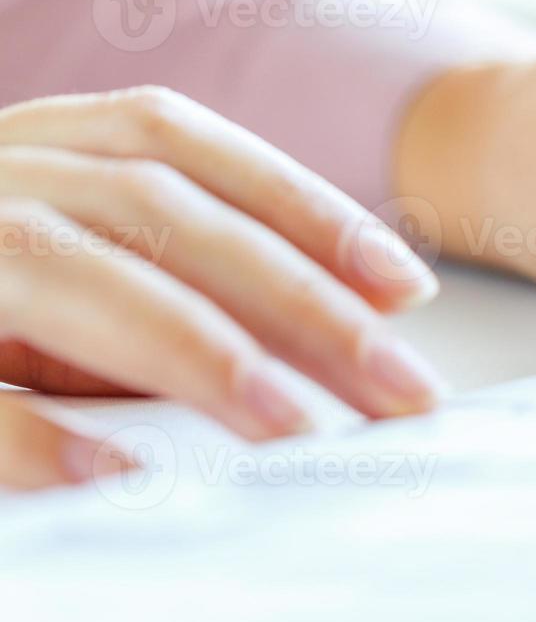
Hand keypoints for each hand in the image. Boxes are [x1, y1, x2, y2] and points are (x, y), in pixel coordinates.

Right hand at [0, 87, 445, 490]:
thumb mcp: (86, 276)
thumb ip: (200, 284)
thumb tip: (367, 324)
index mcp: (39, 144)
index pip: (180, 143)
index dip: (304, 207)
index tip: (410, 287)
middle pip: (160, 211)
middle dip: (297, 300)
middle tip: (402, 391)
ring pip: (64, 273)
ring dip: (196, 348)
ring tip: (295, 430)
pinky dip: (40, 437)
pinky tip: (127, 478)